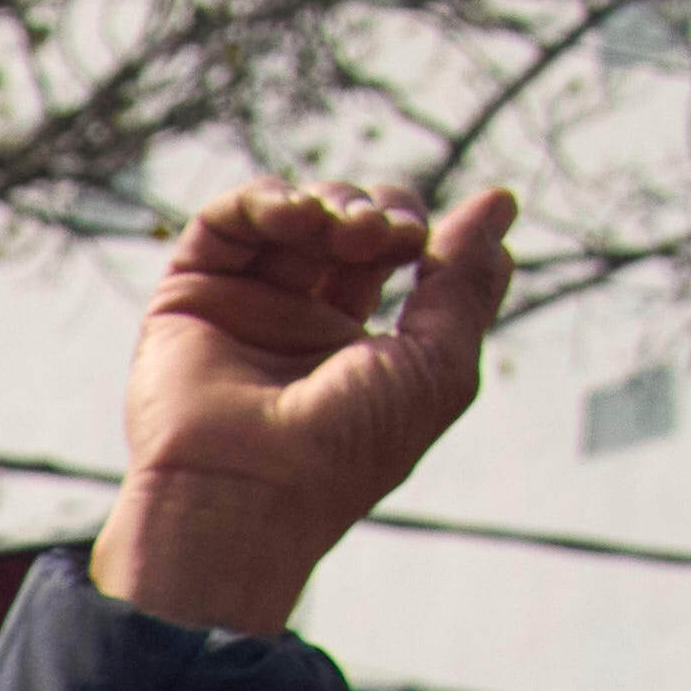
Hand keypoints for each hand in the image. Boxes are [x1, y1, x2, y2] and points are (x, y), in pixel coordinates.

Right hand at [102, 182, 508, 637]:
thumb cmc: (347, 448)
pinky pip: (225, 220)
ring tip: (351, 230)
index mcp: (354, 345)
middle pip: (343, 222)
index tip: (427, 240)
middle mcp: (296, 322)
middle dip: (377, 209)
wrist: (247, 490)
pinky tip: (297, 216)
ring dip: (331, 202)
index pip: (391, 253)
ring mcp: (241, 307)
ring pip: (289, 213)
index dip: (415, 227)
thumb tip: (500, 200)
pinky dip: (266, 200)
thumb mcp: (438, 364)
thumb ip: (467, 281)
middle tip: (389, 236)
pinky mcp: (189, 295)